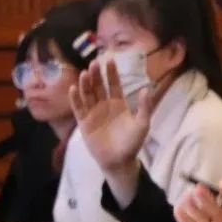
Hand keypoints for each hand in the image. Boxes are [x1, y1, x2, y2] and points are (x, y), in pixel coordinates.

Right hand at [68, 59, 154, 174]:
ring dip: (86, 84)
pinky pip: (79, 108)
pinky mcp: (84, 123)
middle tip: (94, 63)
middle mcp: (104, 106)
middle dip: (97, 75)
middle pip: (99, 87)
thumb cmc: (132, 143)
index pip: (114, 85)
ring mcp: (93, 113)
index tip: (110, 60)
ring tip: (85, 73)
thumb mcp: (142, 124)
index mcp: (118, 104)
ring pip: (88, 95)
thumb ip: (145, 107)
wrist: (120, 161)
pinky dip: (75, 99)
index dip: (112, 73)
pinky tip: (74, 89)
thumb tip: (147, 88)